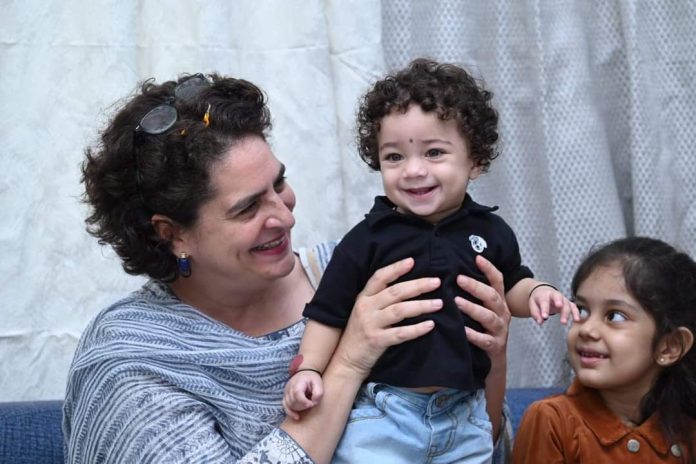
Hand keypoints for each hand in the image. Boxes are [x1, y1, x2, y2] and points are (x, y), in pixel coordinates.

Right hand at [283, 370, 322, 420]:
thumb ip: (318, 393)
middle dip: (303, 406)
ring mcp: (286, 392)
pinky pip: (285, 406)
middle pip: (293, 401)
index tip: (312, 403)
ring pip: (289, 405)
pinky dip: (290, 412)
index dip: (304, 402)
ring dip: (298, 408)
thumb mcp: (319, 383)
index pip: (297, 395)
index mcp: (298, 383)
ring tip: (306, 405)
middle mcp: (289, 388)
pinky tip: (297, 417)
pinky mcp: (285, 396)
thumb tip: (313, 403)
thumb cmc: (312, 378)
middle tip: (311, 403)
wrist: (305, 373)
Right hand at [332, 257, 441, 379]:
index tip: (412, 261)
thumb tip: (407, 285)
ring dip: (421, 306)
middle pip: (395, 292)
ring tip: (439, 303)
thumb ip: (380, 299)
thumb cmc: (360, 333)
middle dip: (417, 285)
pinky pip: (400, 333)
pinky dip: (417, 329)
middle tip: (436, 282)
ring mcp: (370, 324)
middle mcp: (366, 308)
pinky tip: (430, 325)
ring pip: (399, 310)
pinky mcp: (376, 341)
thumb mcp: (364, 311)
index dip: (396, 268)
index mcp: (363, 297)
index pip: (380, 277)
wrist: (346, 360)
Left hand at [454, 255, 509, 359]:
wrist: (493, 362)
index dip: (489, 269)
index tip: (477, 257)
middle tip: (459, 278)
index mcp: (499, 302)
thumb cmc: (483, 330)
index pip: (498, 281)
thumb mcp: (483, 310)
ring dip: (472, 308)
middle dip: (475, 286)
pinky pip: (485, 340)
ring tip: (457, 301)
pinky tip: (462, 330)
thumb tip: (453, 273)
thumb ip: (473, 294)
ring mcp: (499, 330)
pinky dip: (474, 335)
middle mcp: (502, 313)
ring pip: (488, 317)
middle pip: (491, 296)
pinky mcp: (495, 346)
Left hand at [529, 284, 579, 324]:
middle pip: (559, 299)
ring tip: (564, 323)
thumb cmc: (538, 299)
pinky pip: (573, 306)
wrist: (543, 291)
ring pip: (567, 303)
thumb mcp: (533, 304)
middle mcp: (555, 295)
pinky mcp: (568, 302)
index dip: (545, 309)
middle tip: (559, 317)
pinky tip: (576, 320)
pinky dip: (576, 313)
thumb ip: (536, 314)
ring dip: (567, 313)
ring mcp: (562, 298)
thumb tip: (540, 322)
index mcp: (544, 294)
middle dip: (560, 308)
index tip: (545, 317)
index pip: (544, 301)